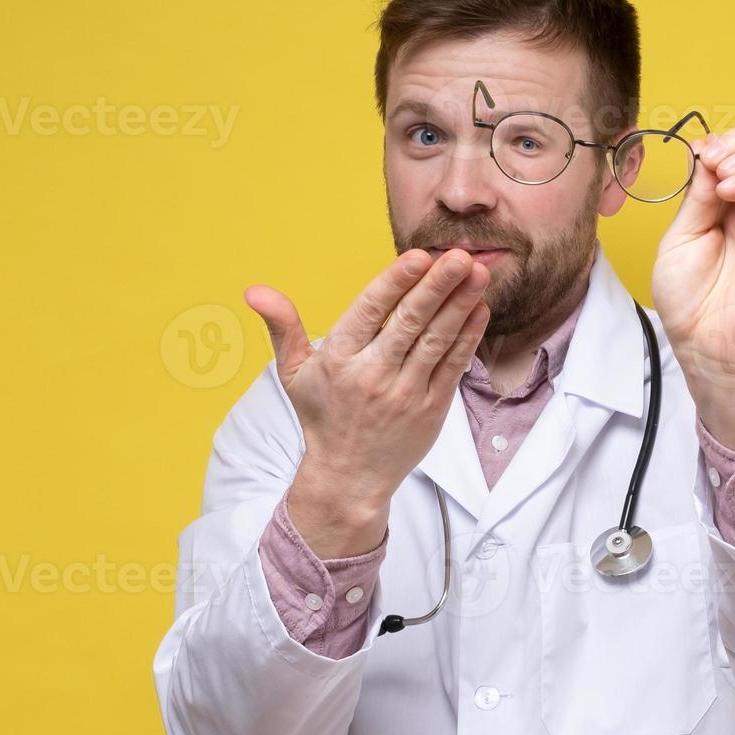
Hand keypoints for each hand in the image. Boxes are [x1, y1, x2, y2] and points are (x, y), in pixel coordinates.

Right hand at [245, 249, 490, 534]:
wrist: (349, 477)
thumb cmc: (323, 416)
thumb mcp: (293, 373)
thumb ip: (282, 326)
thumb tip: (254, 290)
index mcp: (339, 360)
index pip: (370, 312)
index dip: (396, 282)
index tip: (420, 256)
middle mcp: (373, 375)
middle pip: (410, 323)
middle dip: (438, 287)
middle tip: (462, 256)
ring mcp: (406, 393)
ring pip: (437, 341)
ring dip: (460, 305)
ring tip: (480, 272)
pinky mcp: (432, 409)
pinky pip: (453, 367)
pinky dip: (468, 337)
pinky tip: (479, 308)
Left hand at [651, 128, 734, 389]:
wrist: (705, 346)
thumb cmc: (690, 302)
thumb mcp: (681, 236)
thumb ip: (699, 196)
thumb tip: (711, 155)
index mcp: (733, 209)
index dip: (724, 142)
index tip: (697, 153)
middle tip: (711, 157)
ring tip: (724, 172)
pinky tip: (729, 190)